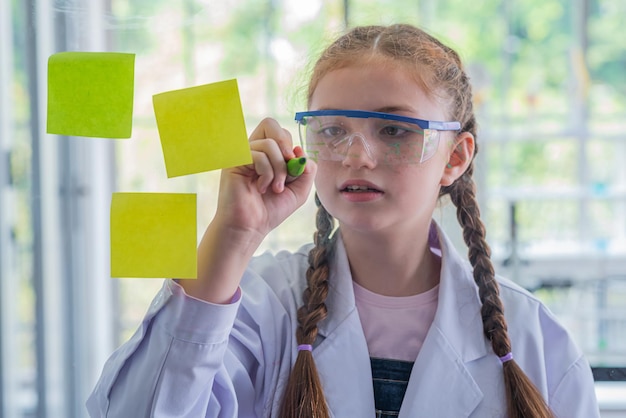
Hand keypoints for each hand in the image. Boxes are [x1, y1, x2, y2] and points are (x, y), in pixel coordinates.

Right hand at [179, 118, 315, 302]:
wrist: (251, 227)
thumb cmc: (271, 210)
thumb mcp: (299, 189)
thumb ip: (306, 168)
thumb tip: (299, 150)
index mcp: (266, 153)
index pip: (281, 133)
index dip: (293, 147)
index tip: (296, 169)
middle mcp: (252, 150)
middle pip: (270, 124)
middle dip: (286, 145)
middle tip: (289, 165)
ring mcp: (241, 155)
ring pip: (269, 144)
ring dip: (279, 169)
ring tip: (276, 188)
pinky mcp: (234, 161)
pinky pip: (258, 155)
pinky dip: (267, 173)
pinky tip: (262, 188)